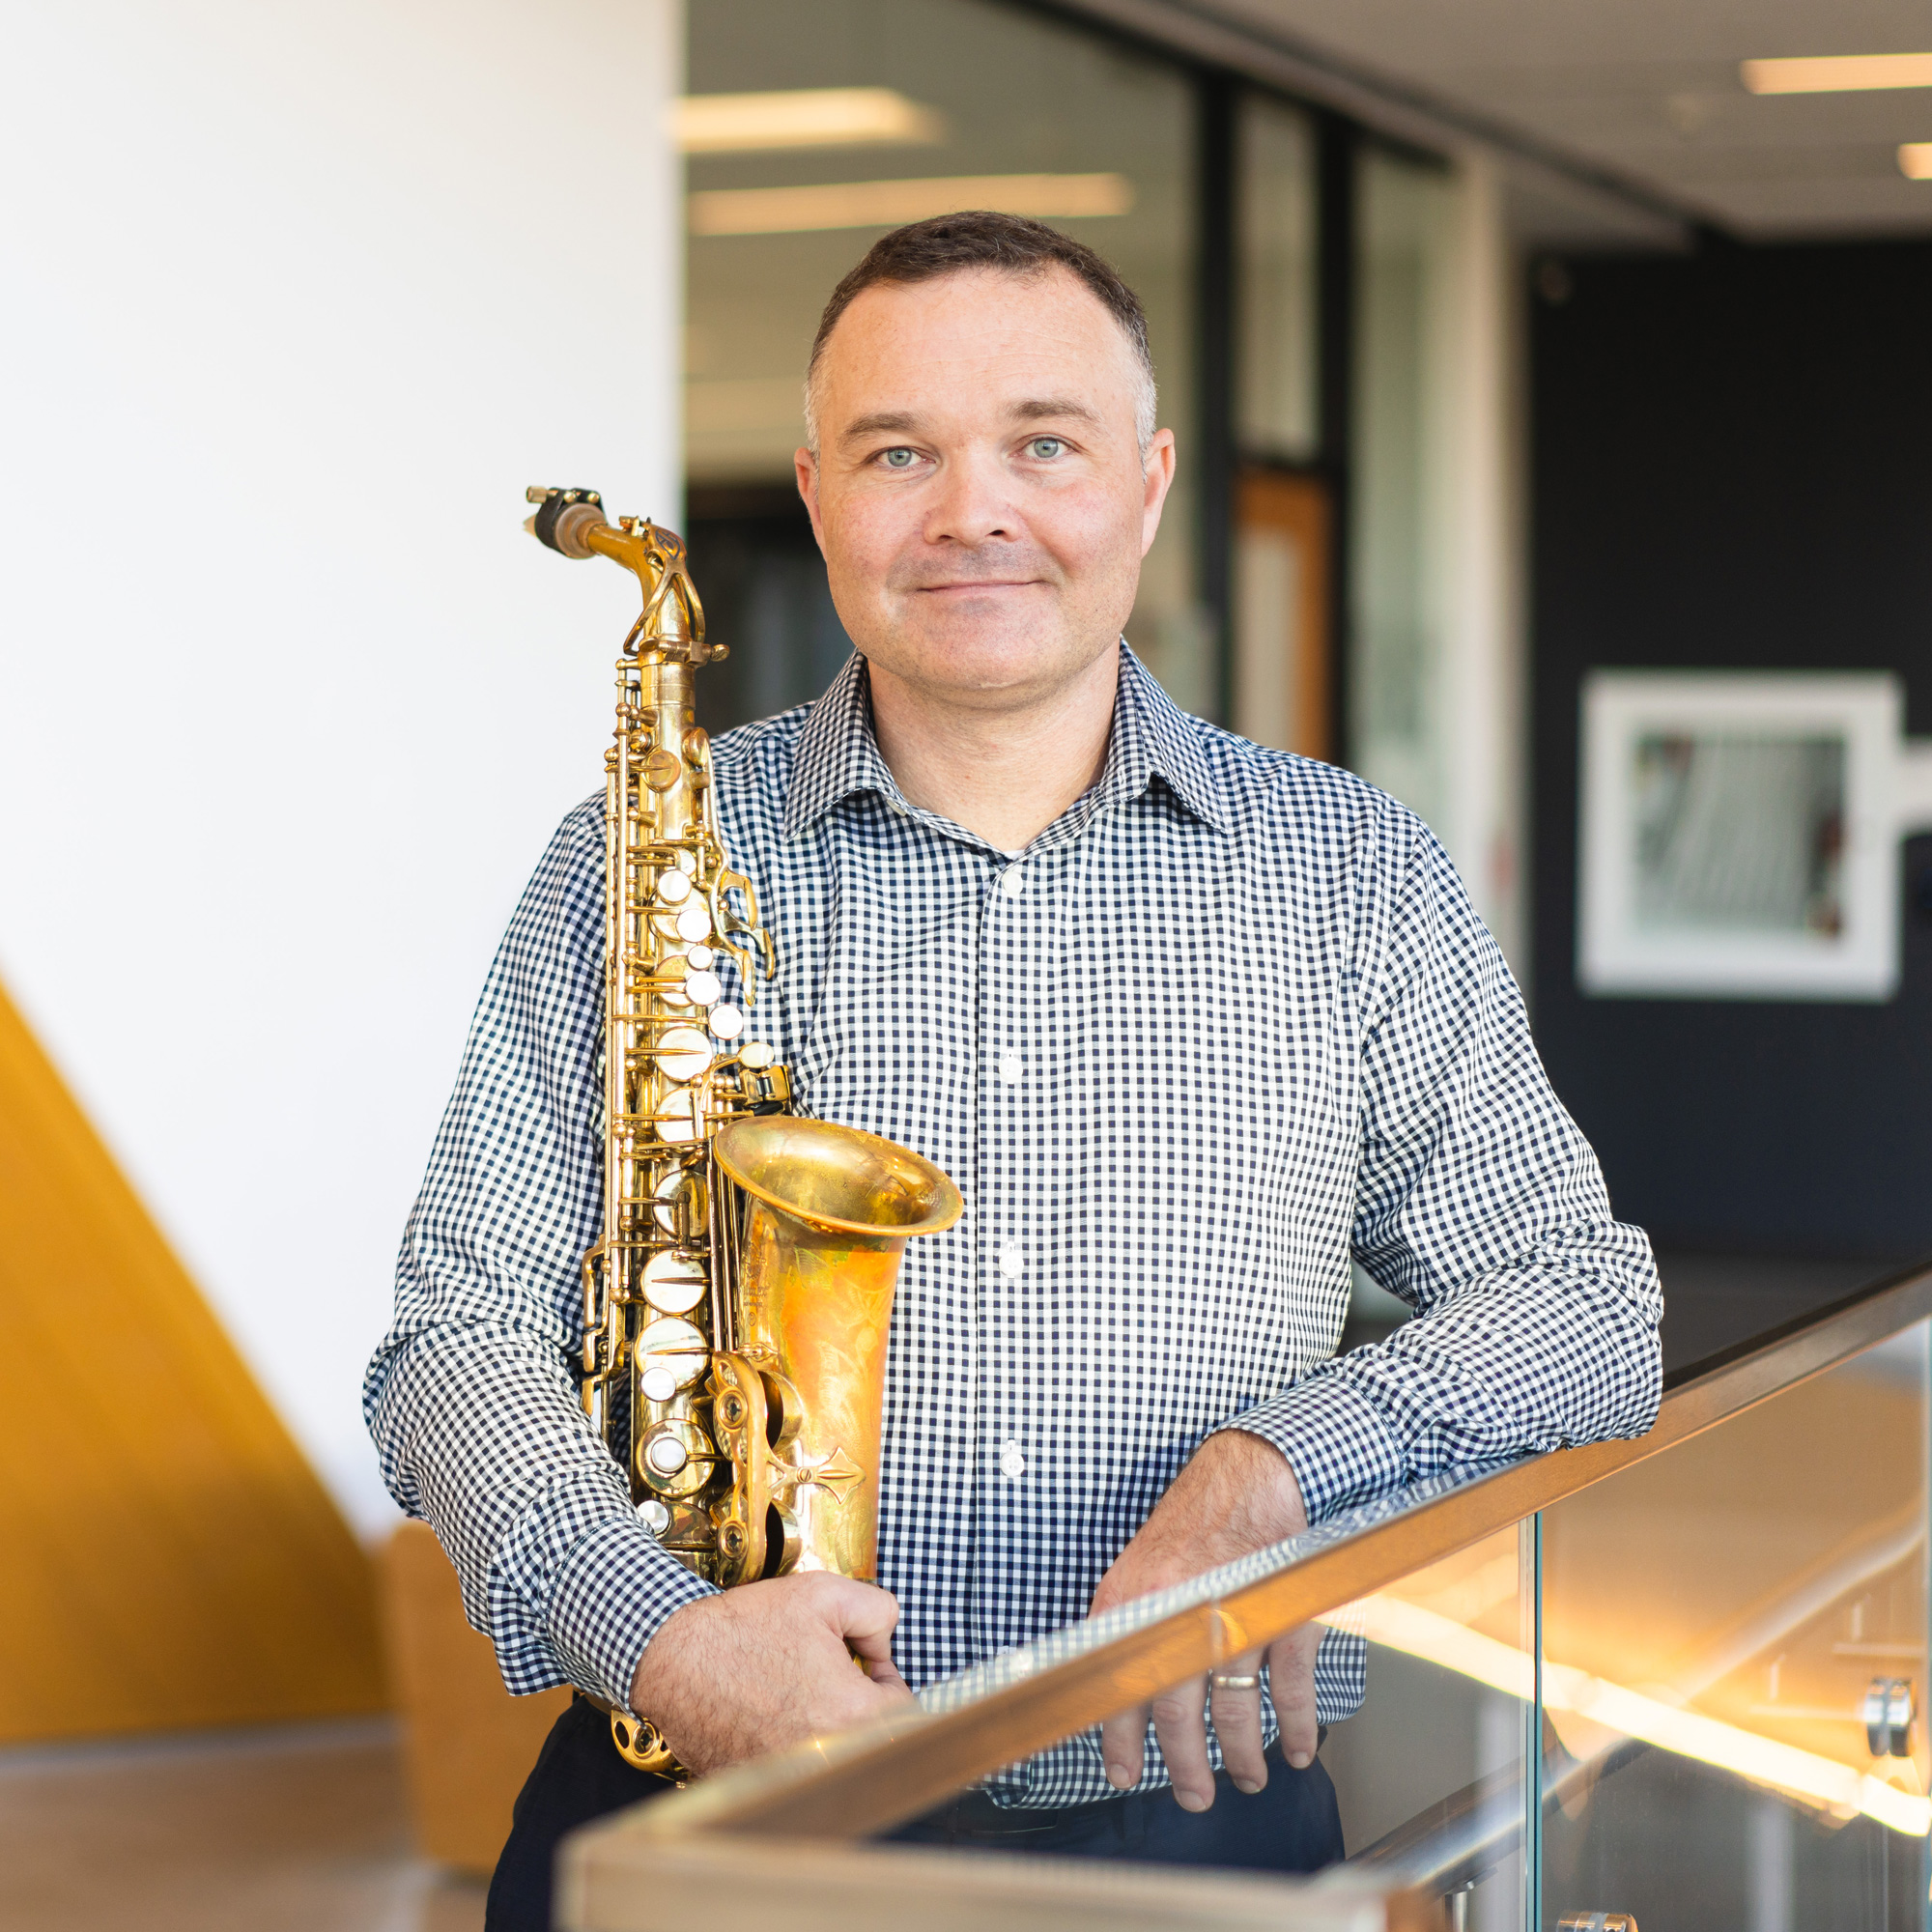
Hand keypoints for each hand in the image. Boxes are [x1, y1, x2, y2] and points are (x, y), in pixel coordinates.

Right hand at [628, 1571, 915, 1773]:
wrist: (671, 1658)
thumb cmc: (743, 1628)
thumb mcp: (824, 1593)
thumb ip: (877, 1611)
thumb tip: (884, 1644)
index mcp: (853, 1717)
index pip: (904, 1712)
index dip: (886, 1681)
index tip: (861, 1664)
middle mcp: (827, 1761)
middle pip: (872, 1739)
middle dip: (860, 1706)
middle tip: (828, 1675)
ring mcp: (791, 1779)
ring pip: (835, 1757)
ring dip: (828, 1729)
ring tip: (797, 1694)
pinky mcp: (759, 1786)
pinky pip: (795, 1772)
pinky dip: (791, 1747)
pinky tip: (768, 1714)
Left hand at [1092, 1430, 1316, 1810]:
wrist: (1250, 1477)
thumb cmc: (1194, 1526)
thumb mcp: (1139, 1571)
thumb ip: (1126, 1626)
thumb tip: (1112, 1689)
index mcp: (1139, 1604)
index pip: (1119, 1688)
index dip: (1119, 1740)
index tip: (1122, 1774)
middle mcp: (1184, 1615)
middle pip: (1179, 1716)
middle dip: (1186, 1768)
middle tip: (1193, 1795)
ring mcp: (1238, 1618)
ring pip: (1236, 1713)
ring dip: (1243, 1757)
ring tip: (1246, 1777)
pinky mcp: (1286, 1617)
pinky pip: (1291, 1690)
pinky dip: (1296, 1727)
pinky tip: (1297, 1749)